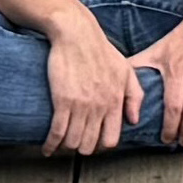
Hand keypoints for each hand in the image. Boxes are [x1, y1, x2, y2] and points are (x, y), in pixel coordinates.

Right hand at [42, 14, 142, 155]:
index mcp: (115, 101)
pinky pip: (57, 132)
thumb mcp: (126, 71)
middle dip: (81, 148)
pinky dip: (51, 144)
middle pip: (89, 145)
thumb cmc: (101, 50)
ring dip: (66, 147)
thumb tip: (134, 120)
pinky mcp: (63, 100)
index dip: (100, 145)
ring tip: (61, 145)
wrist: (76, 34)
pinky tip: (47, 148)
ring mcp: (81, 105)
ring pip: (73, 142)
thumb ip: (135, 96)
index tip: (92, 143)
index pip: (110, 139)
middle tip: (74, 144)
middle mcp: (100, 106)